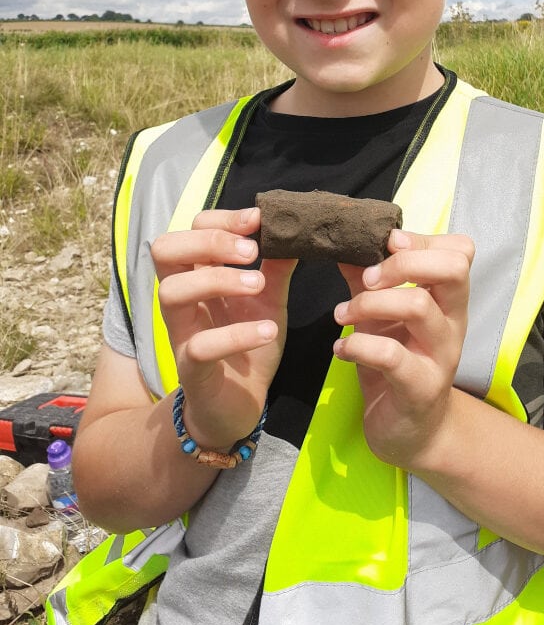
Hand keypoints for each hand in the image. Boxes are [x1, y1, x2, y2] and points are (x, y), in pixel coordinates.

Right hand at [151, 207, 295, 449]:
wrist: (240, 404)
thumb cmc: (248, 345)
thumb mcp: (268, 299)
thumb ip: (277, 265)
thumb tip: (297, 227)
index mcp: (196, 276)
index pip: (188, 230)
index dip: (219, 220)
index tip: (257, 221)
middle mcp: (181, 300)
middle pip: (165, 251)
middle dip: (209, 241)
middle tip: (251, 252)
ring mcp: (181, 333)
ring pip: (171, 292)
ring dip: (218, 280)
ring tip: (258, 284)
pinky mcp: (191, 369)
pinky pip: (200, 346)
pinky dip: (236, 335)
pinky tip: (268, 330)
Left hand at [335, 229, 473, 469]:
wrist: (413, 432)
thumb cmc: (399, 363)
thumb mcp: (383, 316)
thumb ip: (368, 280)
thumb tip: (343, 242)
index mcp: (448, 300)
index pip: (459, 251)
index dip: (423, 240)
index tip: (386, 247)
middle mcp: (453, 323)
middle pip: (452, 268)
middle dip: (402, 264)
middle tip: (367, 280)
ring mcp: (441, 356)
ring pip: (418, 306)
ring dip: (369, 303)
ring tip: (342, 315)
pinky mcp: (420, 388)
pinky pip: (392, 355)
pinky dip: (358, 345)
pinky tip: (342, 350)